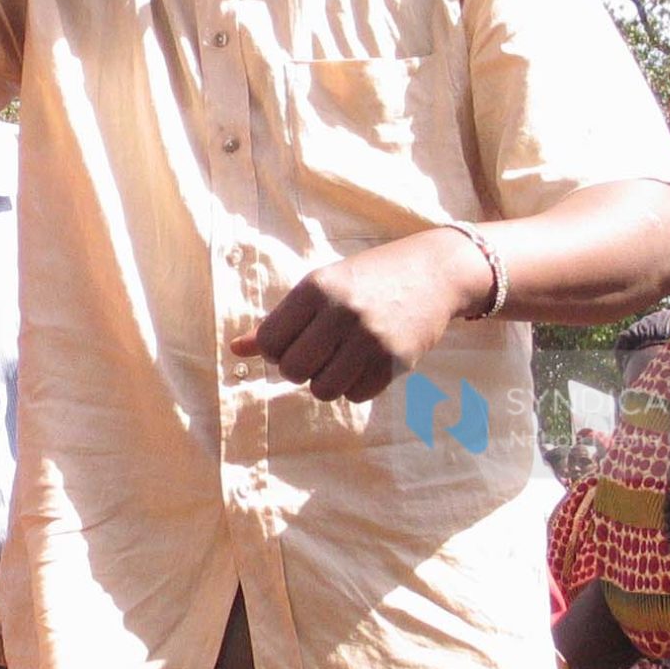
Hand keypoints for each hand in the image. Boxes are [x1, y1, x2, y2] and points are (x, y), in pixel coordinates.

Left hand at [231, 234, 478, 402]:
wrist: (434, 272)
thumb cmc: (366, 280)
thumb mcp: (320, 288)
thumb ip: (278, 321)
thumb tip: (235, 350)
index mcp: (316, 288)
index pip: (269, 343)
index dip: (274, 350)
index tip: (292, 341)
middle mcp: (342, 312)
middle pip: (292, 370)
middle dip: (298, 369)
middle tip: (316, 354)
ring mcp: (371, 338)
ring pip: (323, 390)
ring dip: (326, 381)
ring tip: (339, 360)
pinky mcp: (396, 360)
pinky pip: (356, 396)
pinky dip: (355, 386)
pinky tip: (365, 363)